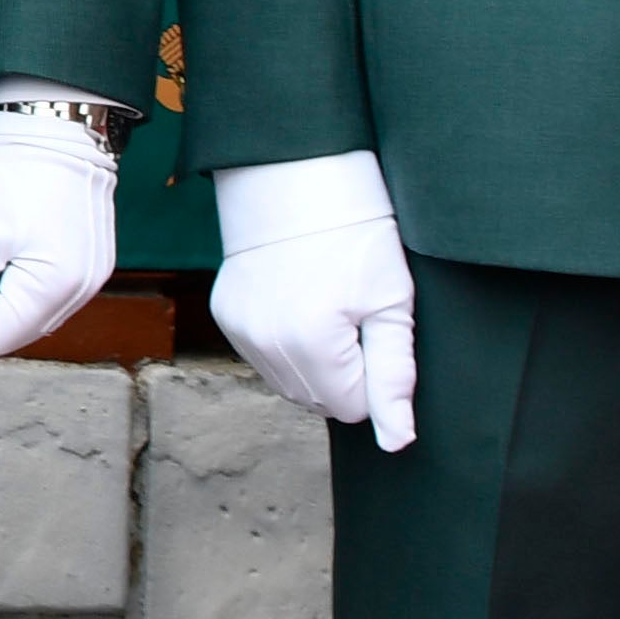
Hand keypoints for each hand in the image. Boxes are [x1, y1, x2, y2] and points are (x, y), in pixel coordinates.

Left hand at [0, 100, 126, 367]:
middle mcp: (85, 293)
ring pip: (34, 313)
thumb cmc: (10, 172)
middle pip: (16, 330)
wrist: (53, 123)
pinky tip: (25, 235)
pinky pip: (52, 291)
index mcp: (55, 290)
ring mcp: (95, 278)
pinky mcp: (96, 263)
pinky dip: (32, 273)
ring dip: (12, 286)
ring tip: (7, 235)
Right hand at [207, 151, 417, 448]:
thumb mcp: (392, 303)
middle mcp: (266, 344)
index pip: (354, 408)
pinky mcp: (224, 316)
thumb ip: (394, 378)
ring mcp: (239, 330)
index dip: (371, 371)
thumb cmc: (354, 233)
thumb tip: (396, 441)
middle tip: (348, 313)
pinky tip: (295, 302)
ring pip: (290, 385)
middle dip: (342, 371)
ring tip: (321, 306)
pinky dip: (284, 343)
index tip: (370, 324)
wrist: (294, 178)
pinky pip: (264, 358)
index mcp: (312, 343)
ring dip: (312, 362)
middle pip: (319, 402)